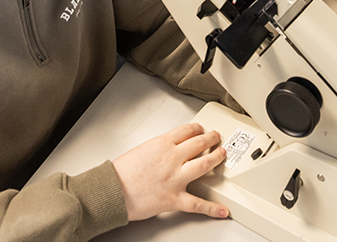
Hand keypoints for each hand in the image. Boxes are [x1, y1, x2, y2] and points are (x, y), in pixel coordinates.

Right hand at [112, 123, 228, 221]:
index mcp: (162, 144)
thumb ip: (159, 149)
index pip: (187, 130)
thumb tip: (169, 150)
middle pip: (199, 143)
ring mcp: (176, 178)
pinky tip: (223, 209)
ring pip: (204, 165)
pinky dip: (213, 208)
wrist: (112, 191)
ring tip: (222, 155)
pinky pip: (198, 204)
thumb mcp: (141, 150)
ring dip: (217, 158)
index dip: (197, 128)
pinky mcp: (175, 199)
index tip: (200, 129)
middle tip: (215, 137)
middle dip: (211, 138)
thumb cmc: (120, 173)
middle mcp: (172, 158)